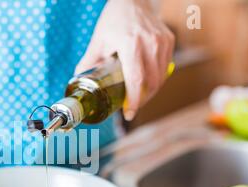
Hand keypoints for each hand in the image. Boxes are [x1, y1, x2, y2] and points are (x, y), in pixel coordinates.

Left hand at [75, 0, 174, 120]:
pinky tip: (145, 83)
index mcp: (131, 44)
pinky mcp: (169, 41)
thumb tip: (78, 82)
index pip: (136, 80)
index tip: (129, 113)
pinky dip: (156, 79)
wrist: (133, 0)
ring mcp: (162, 42)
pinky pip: (165, 68)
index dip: (134, 101)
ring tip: (137, 97)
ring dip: (150, 91)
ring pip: (161, 78)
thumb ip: (88, 62)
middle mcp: (150, 43)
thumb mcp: (98, 41)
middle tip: (130, 108)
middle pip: (151, 83)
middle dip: (141, 100)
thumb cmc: (114, 19)